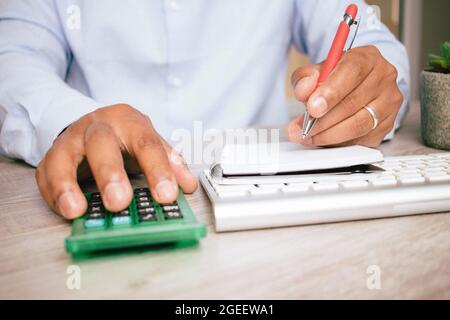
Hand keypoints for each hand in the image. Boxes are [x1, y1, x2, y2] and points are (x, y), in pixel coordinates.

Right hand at [35, 104, 196, 218]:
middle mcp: (98, 126)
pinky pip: (45, 171)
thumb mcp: (151, 144)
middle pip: (101, 143)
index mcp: (129, 122)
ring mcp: (71, 139)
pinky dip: (52, 192)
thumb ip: (170, 163)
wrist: (94, 125)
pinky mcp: (51, 154)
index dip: (158, 170)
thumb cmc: (125, 138)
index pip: (146, 143)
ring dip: (68, 184)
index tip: (166, 195)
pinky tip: (65, 208)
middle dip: (110, 174)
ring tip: (77, 209)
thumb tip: (188, 185)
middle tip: (120, 202)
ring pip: (63, 155)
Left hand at [288, 45, 403, 147]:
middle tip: (303, 129)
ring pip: (359, 124)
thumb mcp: (316, 71)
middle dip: (323, 120)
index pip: (352, 72)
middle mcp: (383, 77)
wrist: (356, 86)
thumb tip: (304, 91)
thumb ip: (305, 77)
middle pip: (353, 102)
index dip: (331, 92)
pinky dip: (340, 142)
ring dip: (329, 135)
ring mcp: (389, 101)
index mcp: (366, 57)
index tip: (312, 108)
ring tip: (309, 137)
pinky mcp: (388, 123)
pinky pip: (363, 139)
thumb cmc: (337, 77)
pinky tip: (325, 140)